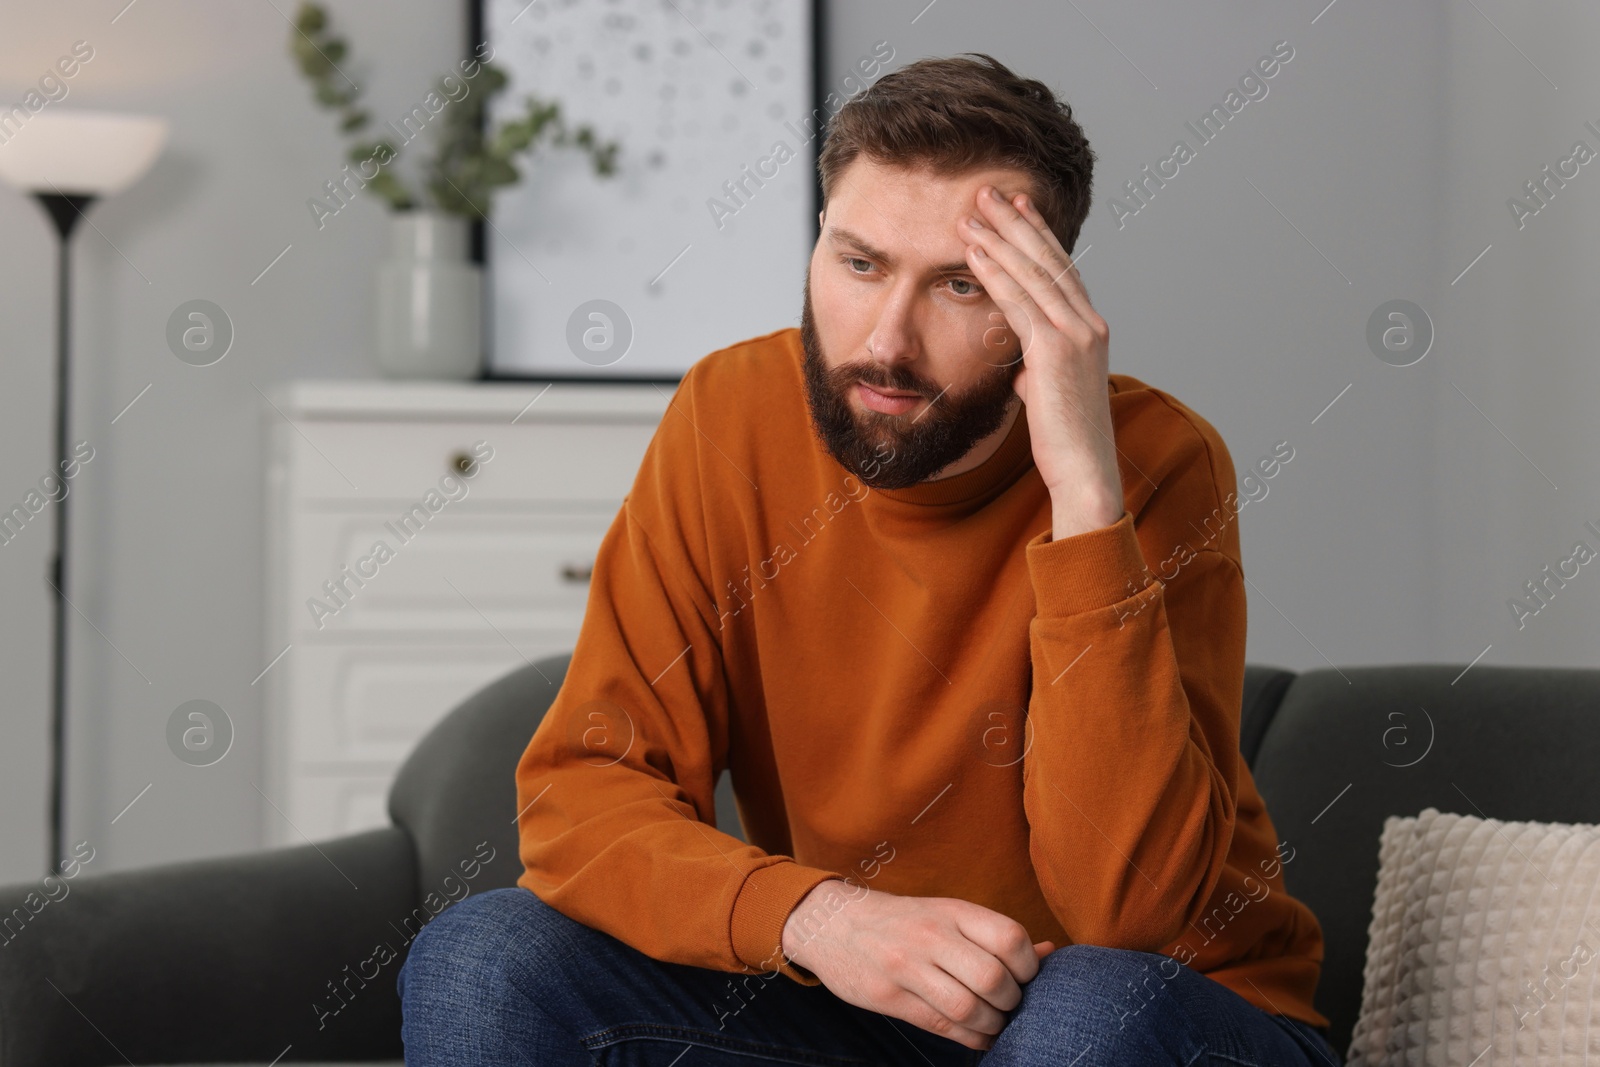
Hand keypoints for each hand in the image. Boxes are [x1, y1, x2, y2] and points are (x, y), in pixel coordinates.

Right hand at [780, 879, 1057, 1051]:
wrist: (833, 922)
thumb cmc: (903, 921)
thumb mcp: (947, 914)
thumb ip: (993, 934)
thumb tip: (1049, 953)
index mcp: (951, 910)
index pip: (1010, 938)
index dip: (1028, 966)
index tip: (1023, 977)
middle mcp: (931, 935)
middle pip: (993, 979)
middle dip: (1011, 1002)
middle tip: (1008, 1005)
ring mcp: (907, 966)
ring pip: (969, 1009)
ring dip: (992, 1025)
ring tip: (993, 1023)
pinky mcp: (889, 996)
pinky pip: (942, 1026)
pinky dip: (969, 1038)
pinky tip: (975, 1035)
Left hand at [960, 184, 1123, 539]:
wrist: (1085, 470)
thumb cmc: (1065, 440)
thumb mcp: (1050, 394)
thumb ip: (1039, 371)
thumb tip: (1023, 368)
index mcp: (1090, 329)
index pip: (1061, 271)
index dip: (1039, 236)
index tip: (1019, 207)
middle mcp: (1089, 324)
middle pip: (1048, 260)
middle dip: (1017, 222)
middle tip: (991, 191)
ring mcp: (1076, 335)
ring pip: (1033, 274)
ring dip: (999, 238)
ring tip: (972, 212)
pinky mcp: (1056, 351)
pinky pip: (1019, 302)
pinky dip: (996, 273)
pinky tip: (974, 253)